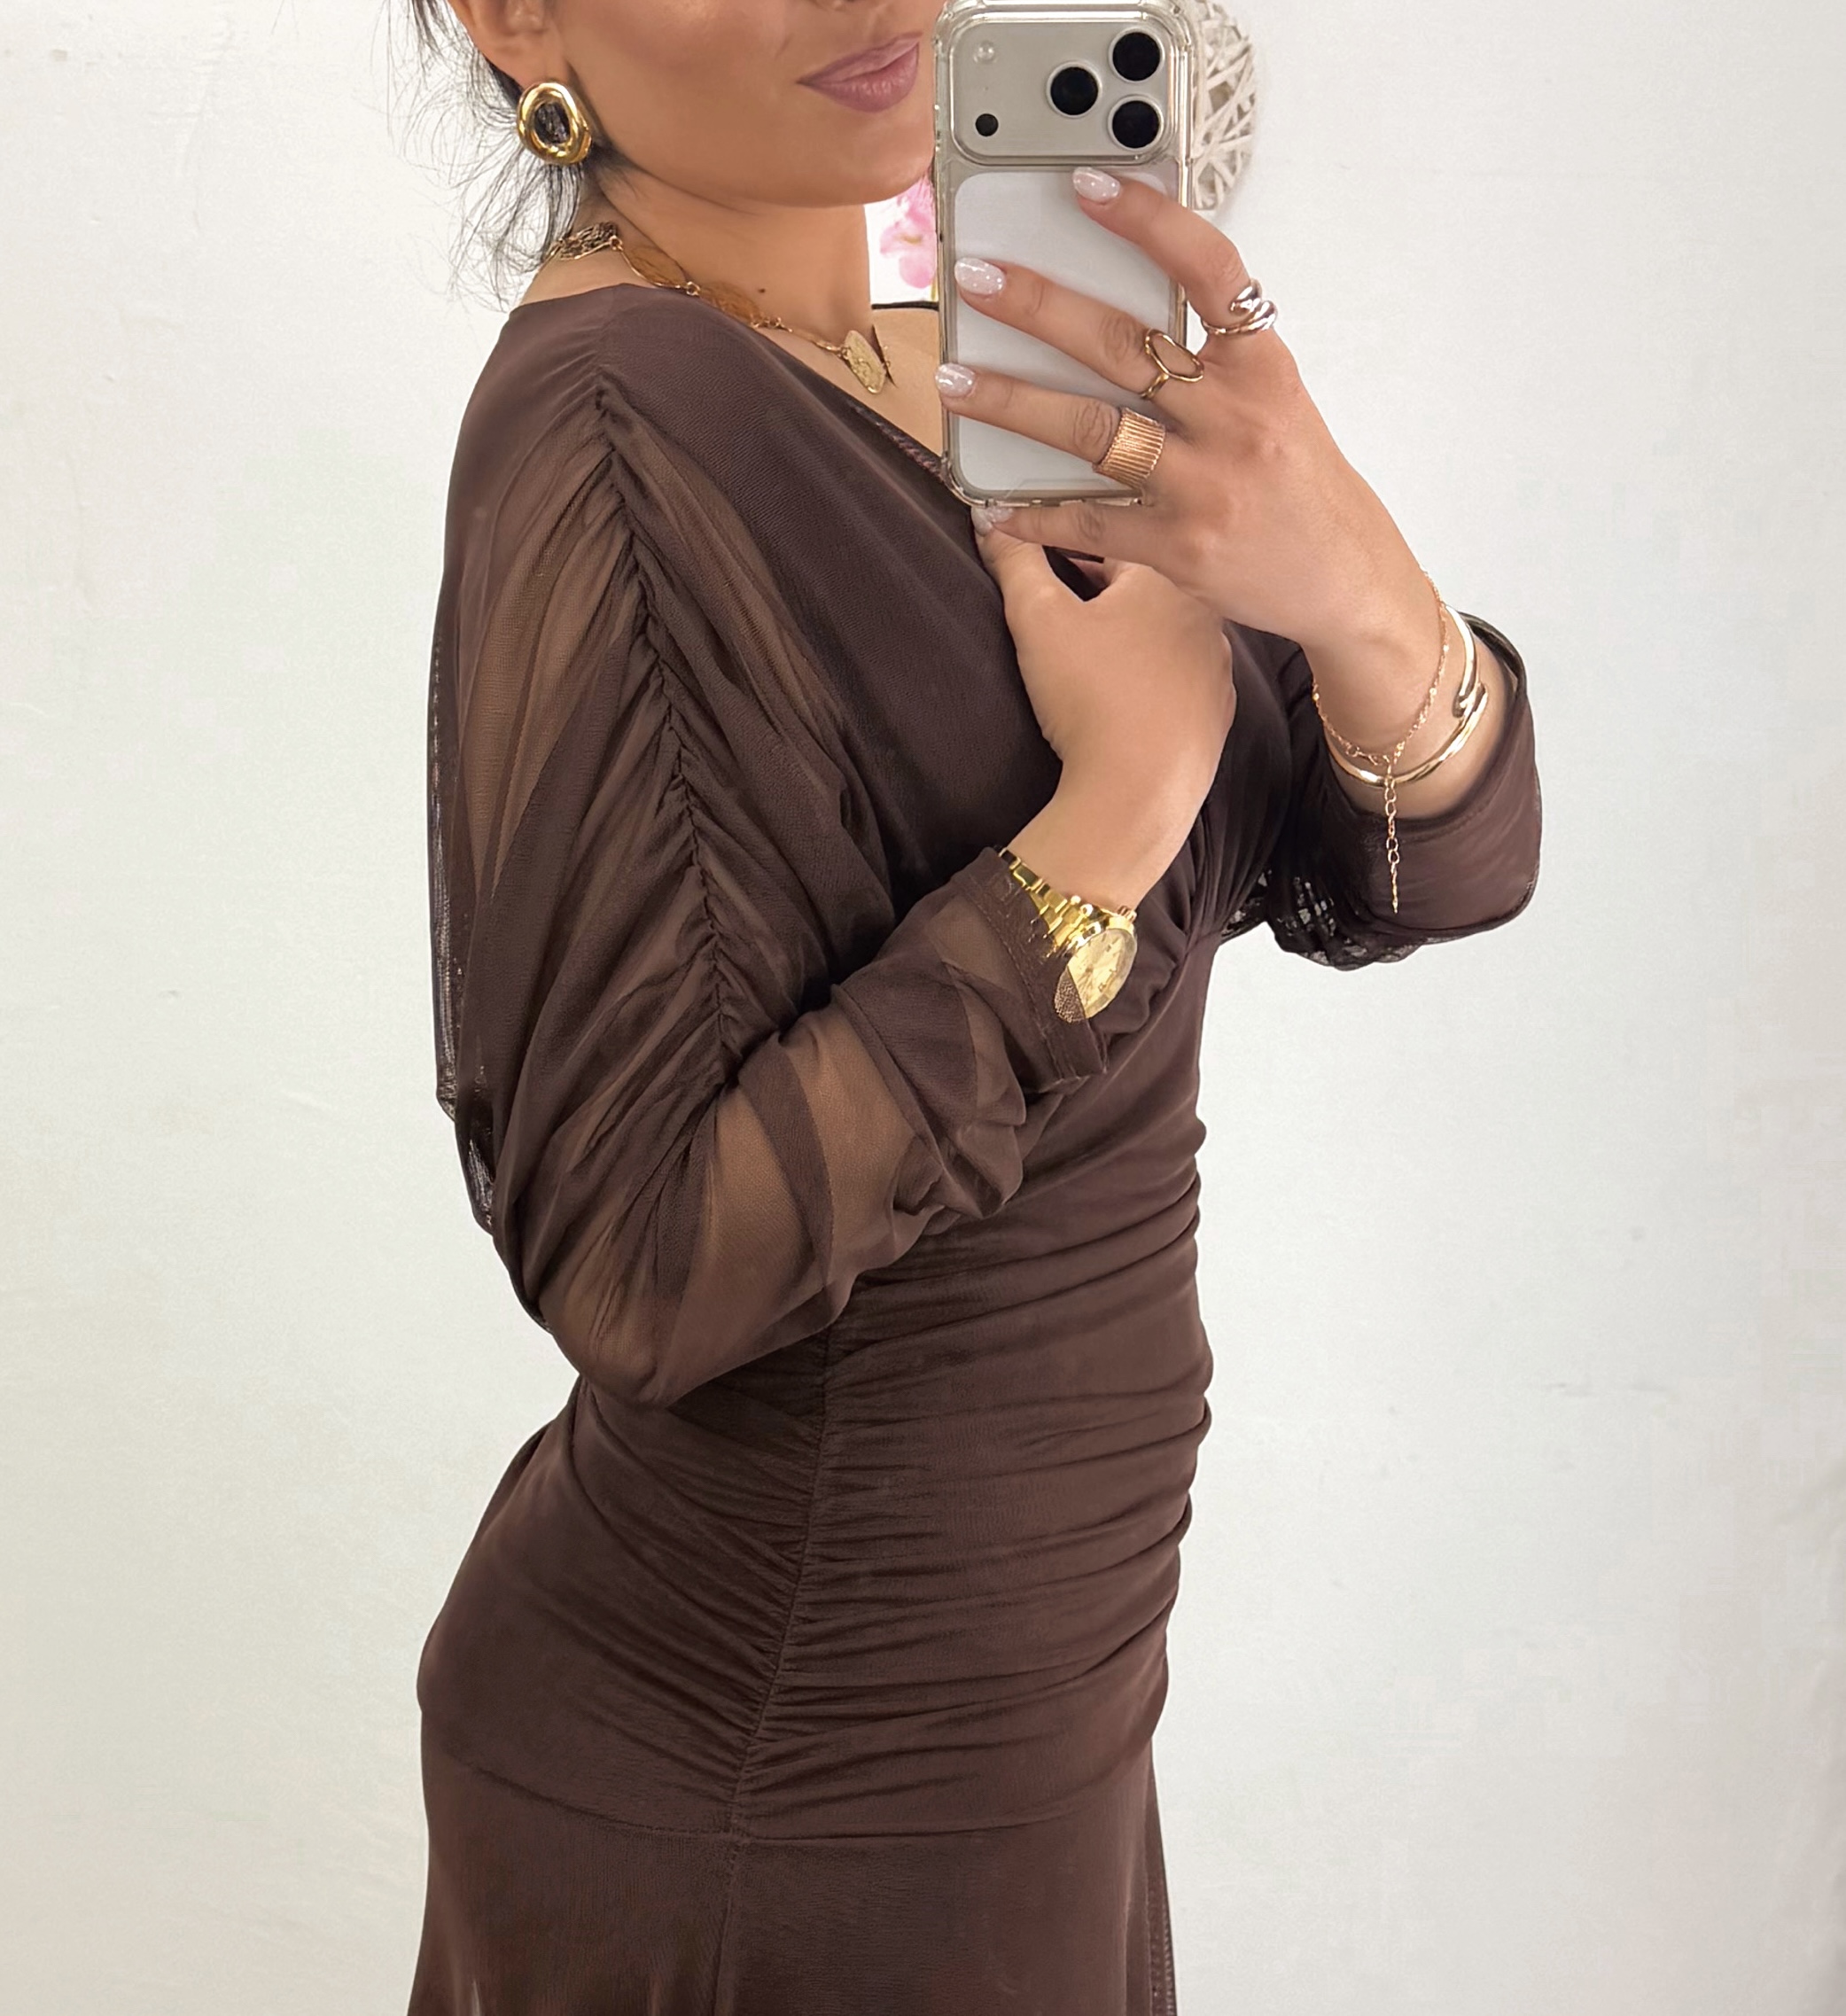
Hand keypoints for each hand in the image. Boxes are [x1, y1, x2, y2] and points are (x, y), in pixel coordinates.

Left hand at [936, 169, 1443, 750]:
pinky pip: (1089, 521)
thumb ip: (1209, 361)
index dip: (1148, 222)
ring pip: (1091, 430)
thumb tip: (1116, 316)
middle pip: (1122, 348)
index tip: (1088, 186)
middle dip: (1038, 307)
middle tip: (976, 280)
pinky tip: (991, 504)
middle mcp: (1234, 420)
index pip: (1208, 272)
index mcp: (1262, 368)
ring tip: (954, 384)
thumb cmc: (1300, 481)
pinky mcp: (1178, 547)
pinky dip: (1034, 513)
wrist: (1345, 578)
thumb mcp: (1273, 401)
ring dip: (1012, 403)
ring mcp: (1203, 486)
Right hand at [973, 524, 1234, 913]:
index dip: (1071, 547)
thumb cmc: (1091, 698)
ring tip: (1096, 656)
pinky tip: (1128, 696)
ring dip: (1135, 636)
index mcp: (1165, 578)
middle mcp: (1204, 613)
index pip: (1113, 539)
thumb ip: (1016, 564)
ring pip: (1167, 634)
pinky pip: (1182, 680)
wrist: (1137, 790)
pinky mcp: (1219, 711)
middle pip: (1144, 587)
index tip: (1045, 558)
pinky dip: (1156, 680)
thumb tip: (992, 523)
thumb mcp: (1038, 620)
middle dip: (1104, 593)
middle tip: (1065, 610)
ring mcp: (1218, 665)